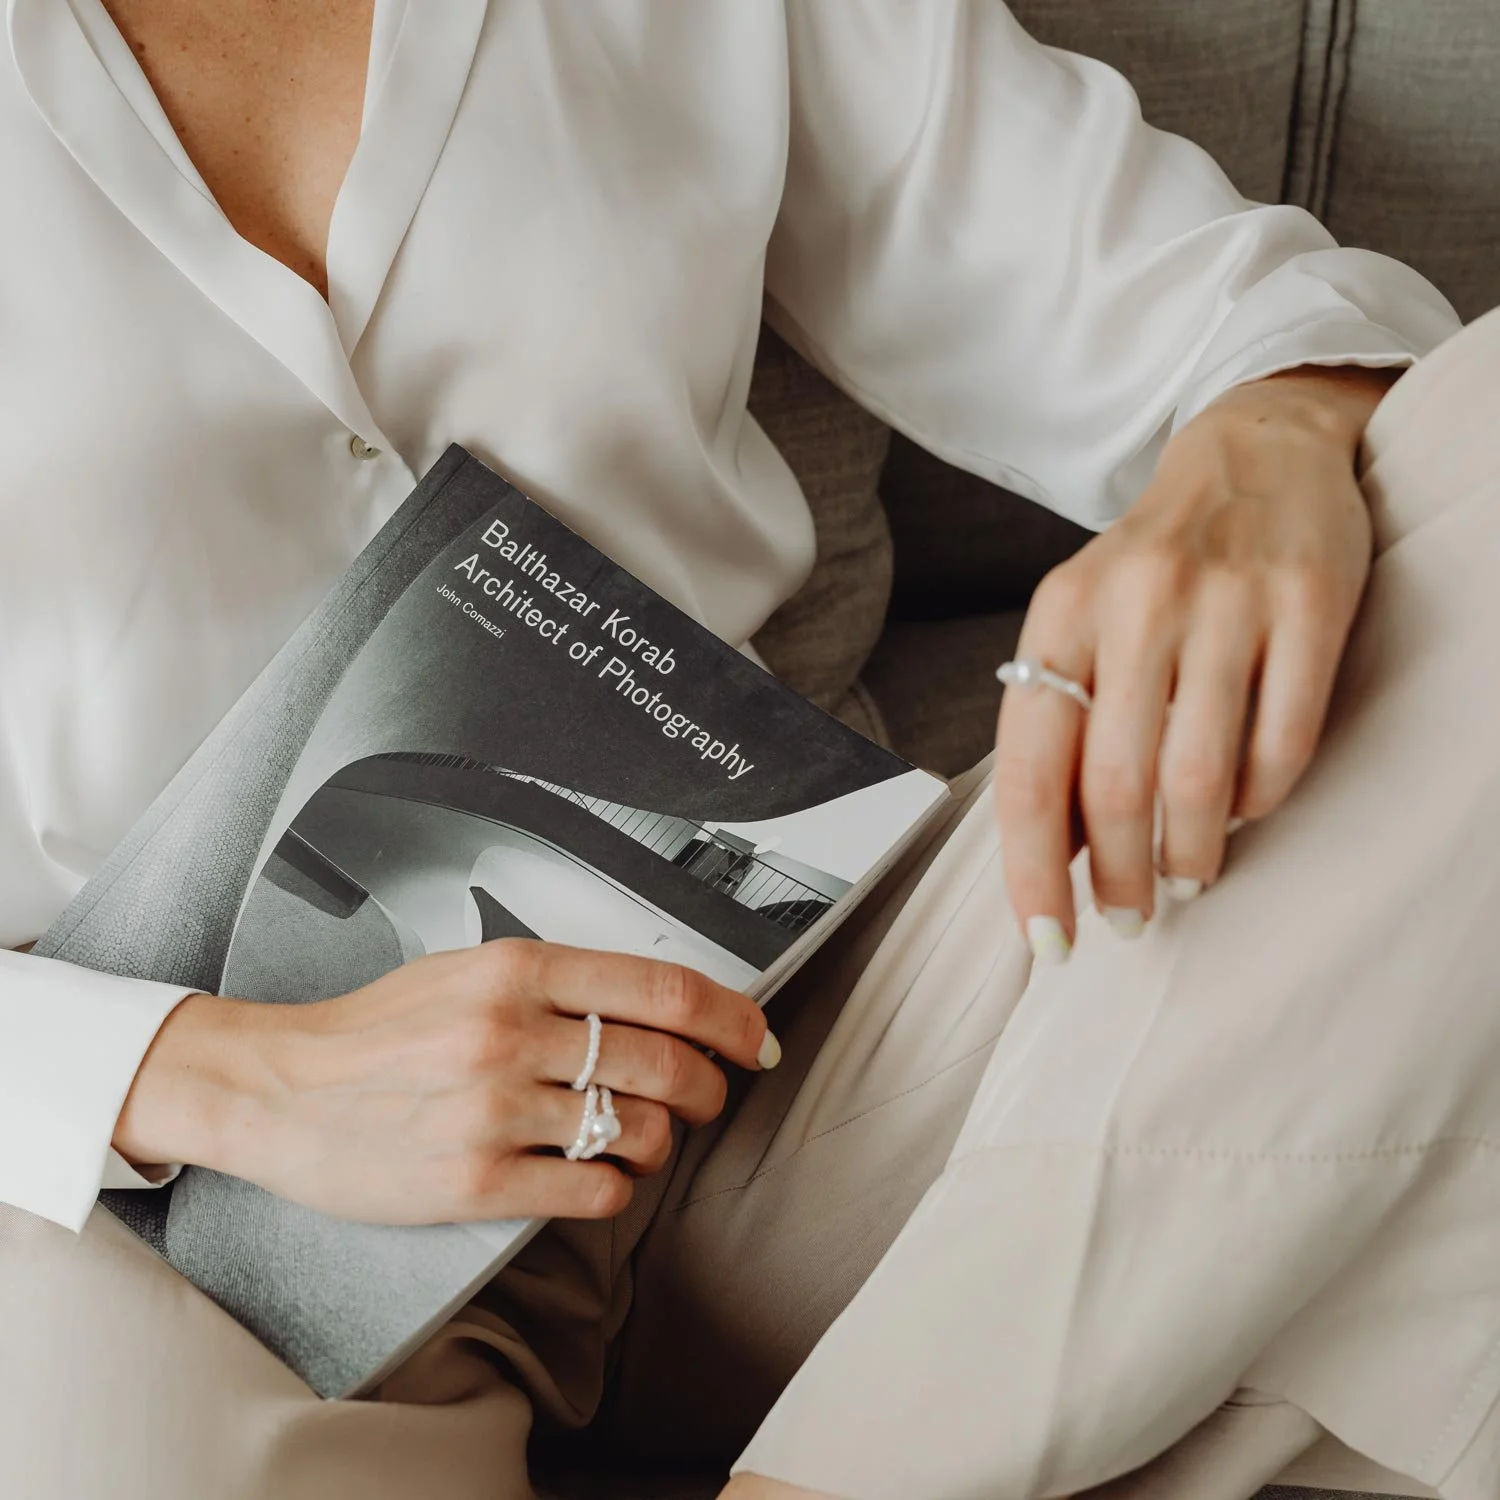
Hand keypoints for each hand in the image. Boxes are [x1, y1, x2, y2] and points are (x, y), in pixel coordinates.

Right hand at [113, 940, 777, 1222]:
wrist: (279, 1090)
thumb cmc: (376, 1032)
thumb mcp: (466, 970)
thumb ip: (557, 981)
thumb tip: (656, 1002)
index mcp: (515, 969)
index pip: (664, 989)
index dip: (732, 1018)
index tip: (755, 1039)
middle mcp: (509, 1033)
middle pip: (666, 1062)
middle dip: (708, 1088)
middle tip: (708, 1096)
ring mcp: (492, 1110)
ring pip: (638, 1130)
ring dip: (662, 1142)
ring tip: (644, 1139)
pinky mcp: (474, 1182)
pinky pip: (593, 1191)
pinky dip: (617, 1188)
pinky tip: (600, 1176)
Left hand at [994, 366, 1395, 955]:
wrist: (1252, 454)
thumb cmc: (1152, 568)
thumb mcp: (1081, 625)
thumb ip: (1062, 724)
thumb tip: (1057, 857)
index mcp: (1059, 617)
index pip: (1029, 770)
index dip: (1032, 872)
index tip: (1047, 941)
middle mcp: (1134, 604)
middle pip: (1115, 788)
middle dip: (1121, 878)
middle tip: (1132, 917)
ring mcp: (1226, 601)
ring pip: (1200, 780)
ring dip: (1190, 852)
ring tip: (1188, 872)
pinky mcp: (1310, 603)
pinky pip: (1282, 745)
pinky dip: (1260, 800)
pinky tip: (1243, 806)